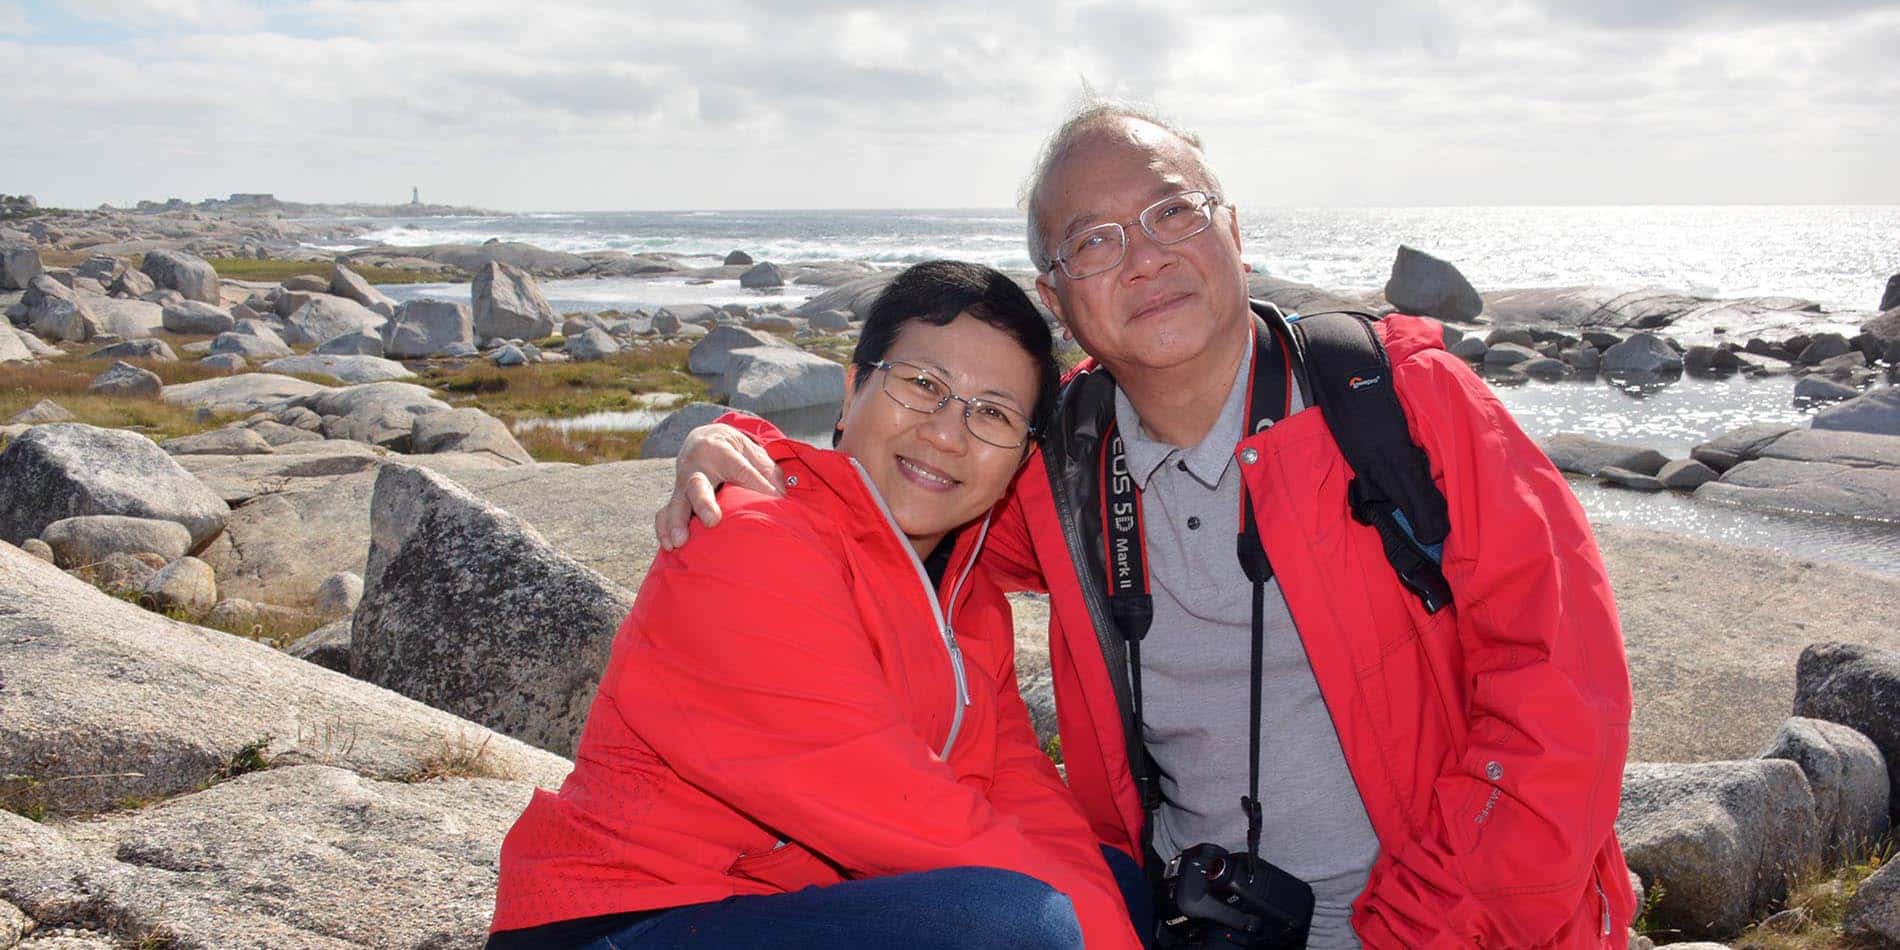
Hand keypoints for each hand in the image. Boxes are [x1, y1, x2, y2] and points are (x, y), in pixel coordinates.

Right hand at [655, 424, 783, 549]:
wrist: (705, 439)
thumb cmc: (736, 452)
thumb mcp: (755, 453)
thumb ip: (768, 473)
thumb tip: (779, 498)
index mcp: (719, 449)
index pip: (741, 471)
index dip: (758, 486)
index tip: (775, 502)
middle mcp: (696, 466)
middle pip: (698, 485)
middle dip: (704, 503)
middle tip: (712, 521)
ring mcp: (682, 484)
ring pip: (677, 502)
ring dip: (677, 523)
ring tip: (679, 542)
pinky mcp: (675, 498)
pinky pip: (664, 513)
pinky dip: (663, 529)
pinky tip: (668, 546)